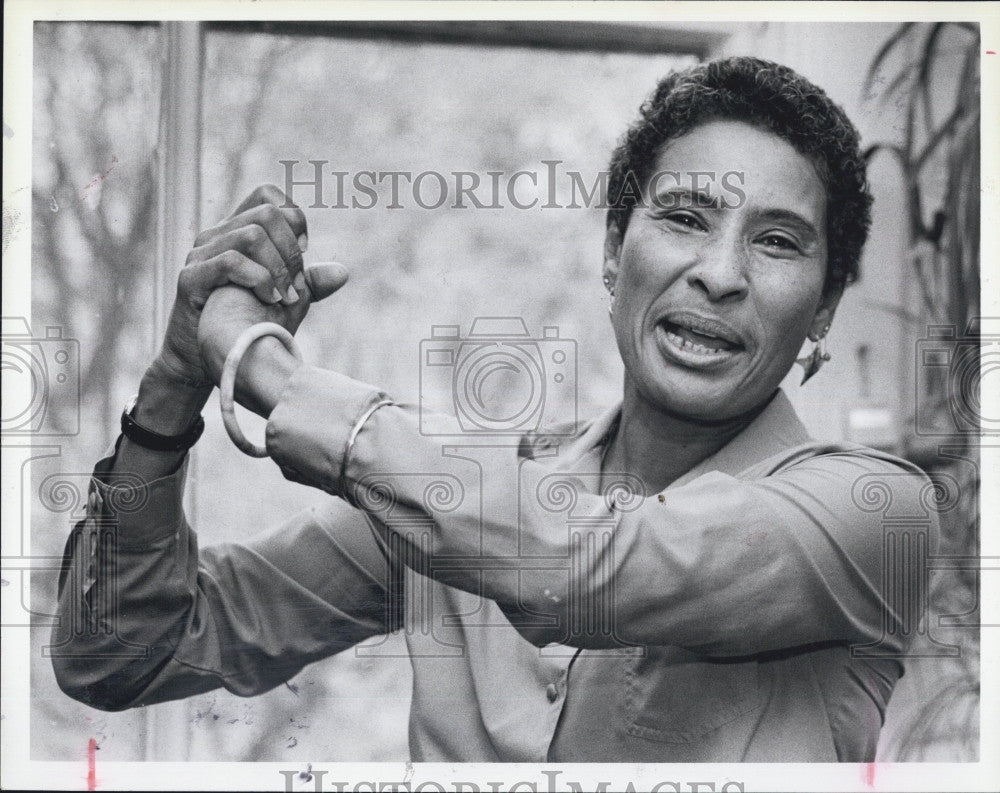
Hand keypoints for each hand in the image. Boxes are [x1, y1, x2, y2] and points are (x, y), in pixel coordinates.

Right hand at [155, 184, 317, 386]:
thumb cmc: (244, 325)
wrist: (205, 360)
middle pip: (267, 214)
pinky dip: (259, 280)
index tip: (304, 251)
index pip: (268, 196)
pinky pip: (230, 262)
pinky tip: (270, 299)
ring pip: (251, 235)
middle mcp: (217, 235)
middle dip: (293, 250)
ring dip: (279, 269)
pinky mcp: (190, 278)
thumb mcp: (283, 299)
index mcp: (237, 232)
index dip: (294, 218)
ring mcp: (200, 254)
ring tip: (285, 297)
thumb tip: (343, 272)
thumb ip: (308, 283)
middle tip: (297, 285)